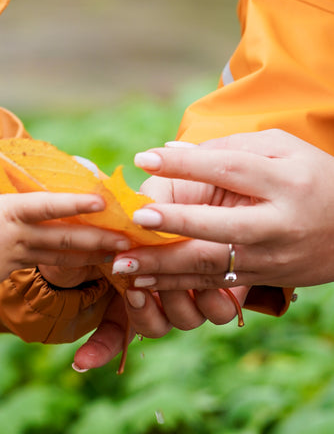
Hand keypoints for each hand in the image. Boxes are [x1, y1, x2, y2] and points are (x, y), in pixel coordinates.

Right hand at [0, 155, 129, 297]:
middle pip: (66, 237)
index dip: (74, 203)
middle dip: (98, 238)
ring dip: (93, 253)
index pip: (47, 206)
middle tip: (127, 239)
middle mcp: (21, 234)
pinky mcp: (18, 268)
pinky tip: (91, 263)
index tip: (100, 202)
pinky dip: (74, 264)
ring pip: (64, 254)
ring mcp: (22, 254)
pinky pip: (52, 264)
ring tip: (120, 252)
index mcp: (9, 213)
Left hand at [112, 130, 333, 291]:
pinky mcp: (264, 279)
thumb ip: (230, 147)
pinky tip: (141, 283)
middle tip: (136, 218)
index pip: (229, 169)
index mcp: (285, 182)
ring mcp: (272, 257)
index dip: (185, 164)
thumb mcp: (283, 148)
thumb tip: (173, 150)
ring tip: (122, 264)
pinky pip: (214, 286)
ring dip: (163, 268)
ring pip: (211, 265)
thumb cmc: (311, 176)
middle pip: (220, 226)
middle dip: (175, 224)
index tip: (145, 157)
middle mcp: (279, 223)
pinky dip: (175, 286)